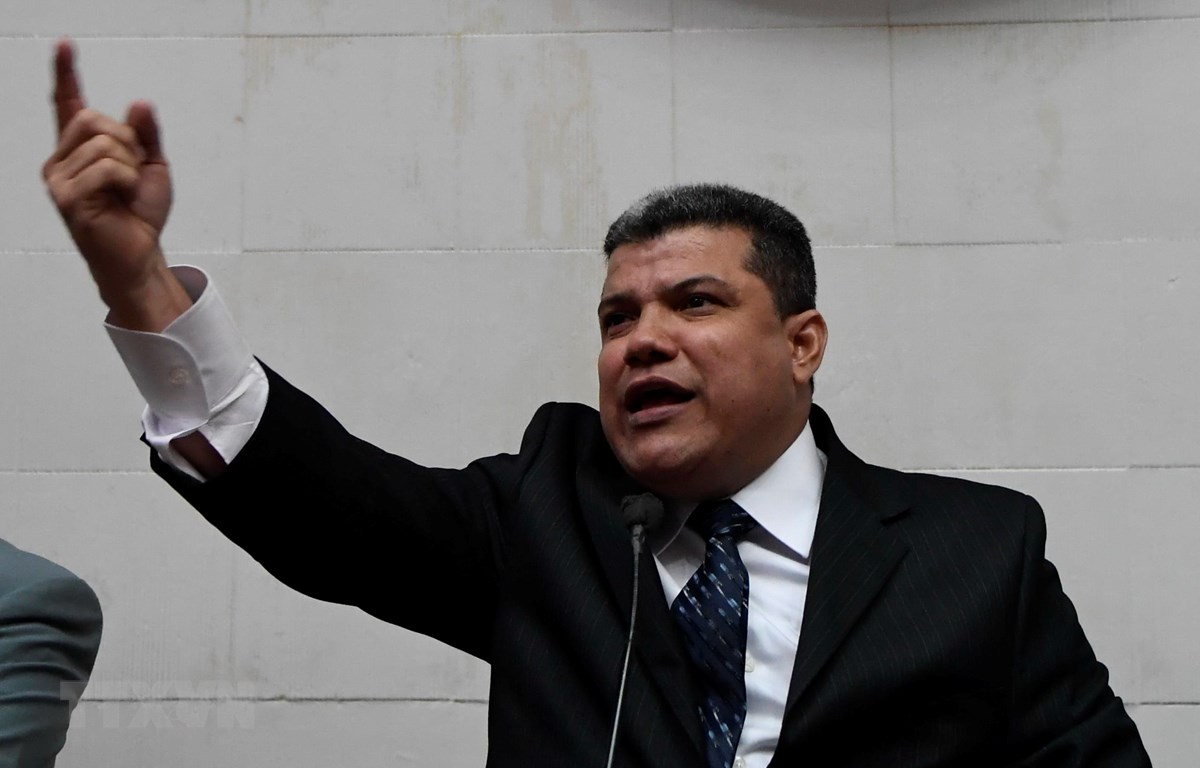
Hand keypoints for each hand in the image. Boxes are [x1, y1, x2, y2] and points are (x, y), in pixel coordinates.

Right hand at [43, 39, 189, 330]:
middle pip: (95, 119)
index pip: (68, 104)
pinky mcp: (67, 197)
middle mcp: (61, 159)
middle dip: (128, 142)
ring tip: (127, 191)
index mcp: (80, 149)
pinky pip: (107, 167)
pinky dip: (127, 179)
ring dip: (131, 166)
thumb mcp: (153, 167)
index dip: (66, 74)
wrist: (141, 254)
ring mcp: (59, 178)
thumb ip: (146, 135)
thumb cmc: (140, 213)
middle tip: (134, 173)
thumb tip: (140, 103)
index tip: (64, 45)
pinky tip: (123, 198)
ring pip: (105, 144)